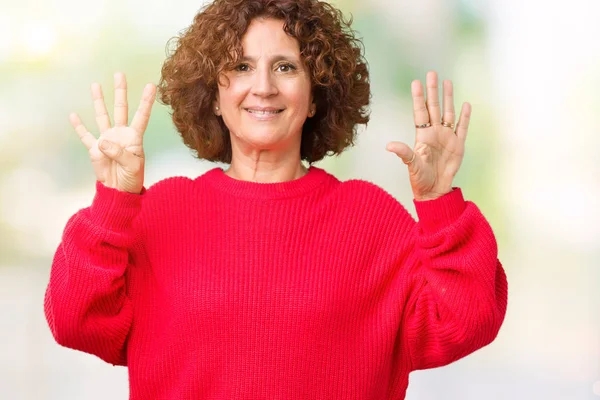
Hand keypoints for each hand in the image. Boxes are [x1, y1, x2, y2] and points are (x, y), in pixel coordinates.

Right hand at [70, 72, 155, 193]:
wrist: (119, 190)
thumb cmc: (132, 178)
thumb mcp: (132, 166)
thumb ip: (119, 153)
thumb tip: (103, 142)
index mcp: (134, 138)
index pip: (141, 116)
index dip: (146, 102)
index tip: (152, 86)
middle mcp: (121, 134)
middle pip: (120, 109)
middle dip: (120, 92)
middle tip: (120, 74)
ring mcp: (107, 140)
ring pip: (102, 116)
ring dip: (99, 101)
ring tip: (96, 85)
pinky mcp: (95, 149)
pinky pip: (85, 136)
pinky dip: (79, 126)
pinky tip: (73, 115)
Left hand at [386, 71, 470, 200]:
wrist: (434, 190)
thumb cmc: (419, 179)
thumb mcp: (411, 165)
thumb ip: (403, 153)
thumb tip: (388, 146)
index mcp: (422, 135)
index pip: (420, 112)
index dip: (418, 97)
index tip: (415, 82)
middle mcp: (434, 133)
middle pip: (434, 107)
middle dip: (433, 91)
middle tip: (431, 73)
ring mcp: (447, 137)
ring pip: (448, 113)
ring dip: (448, 98)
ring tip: (447, 82)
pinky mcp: (458, 145)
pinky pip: (462, 128)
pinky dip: (465, 117)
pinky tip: (465, 104)